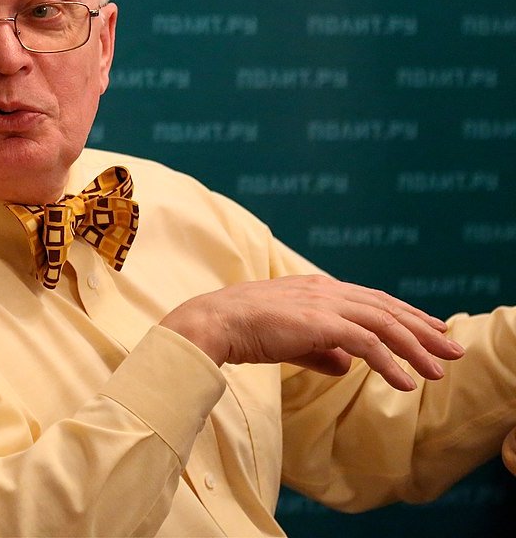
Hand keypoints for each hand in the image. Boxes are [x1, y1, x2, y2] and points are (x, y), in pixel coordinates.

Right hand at [160, 274, 464, 390]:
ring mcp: (325, 304)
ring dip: (416, 347)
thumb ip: (320, 350)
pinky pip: (367, 343)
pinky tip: (407, 382)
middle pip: (386, 308)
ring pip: (384, 323)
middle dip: (423, 329)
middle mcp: (327, 290)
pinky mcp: (320, 322)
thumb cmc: (246, 329)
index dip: (405, 314)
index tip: (430, 329)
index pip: (372, 300)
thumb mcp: (290, 339)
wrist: (216, 321)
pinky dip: (391, 362)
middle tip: (453, 348)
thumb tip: (345, 365)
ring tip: (439, 370)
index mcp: (319, 288)